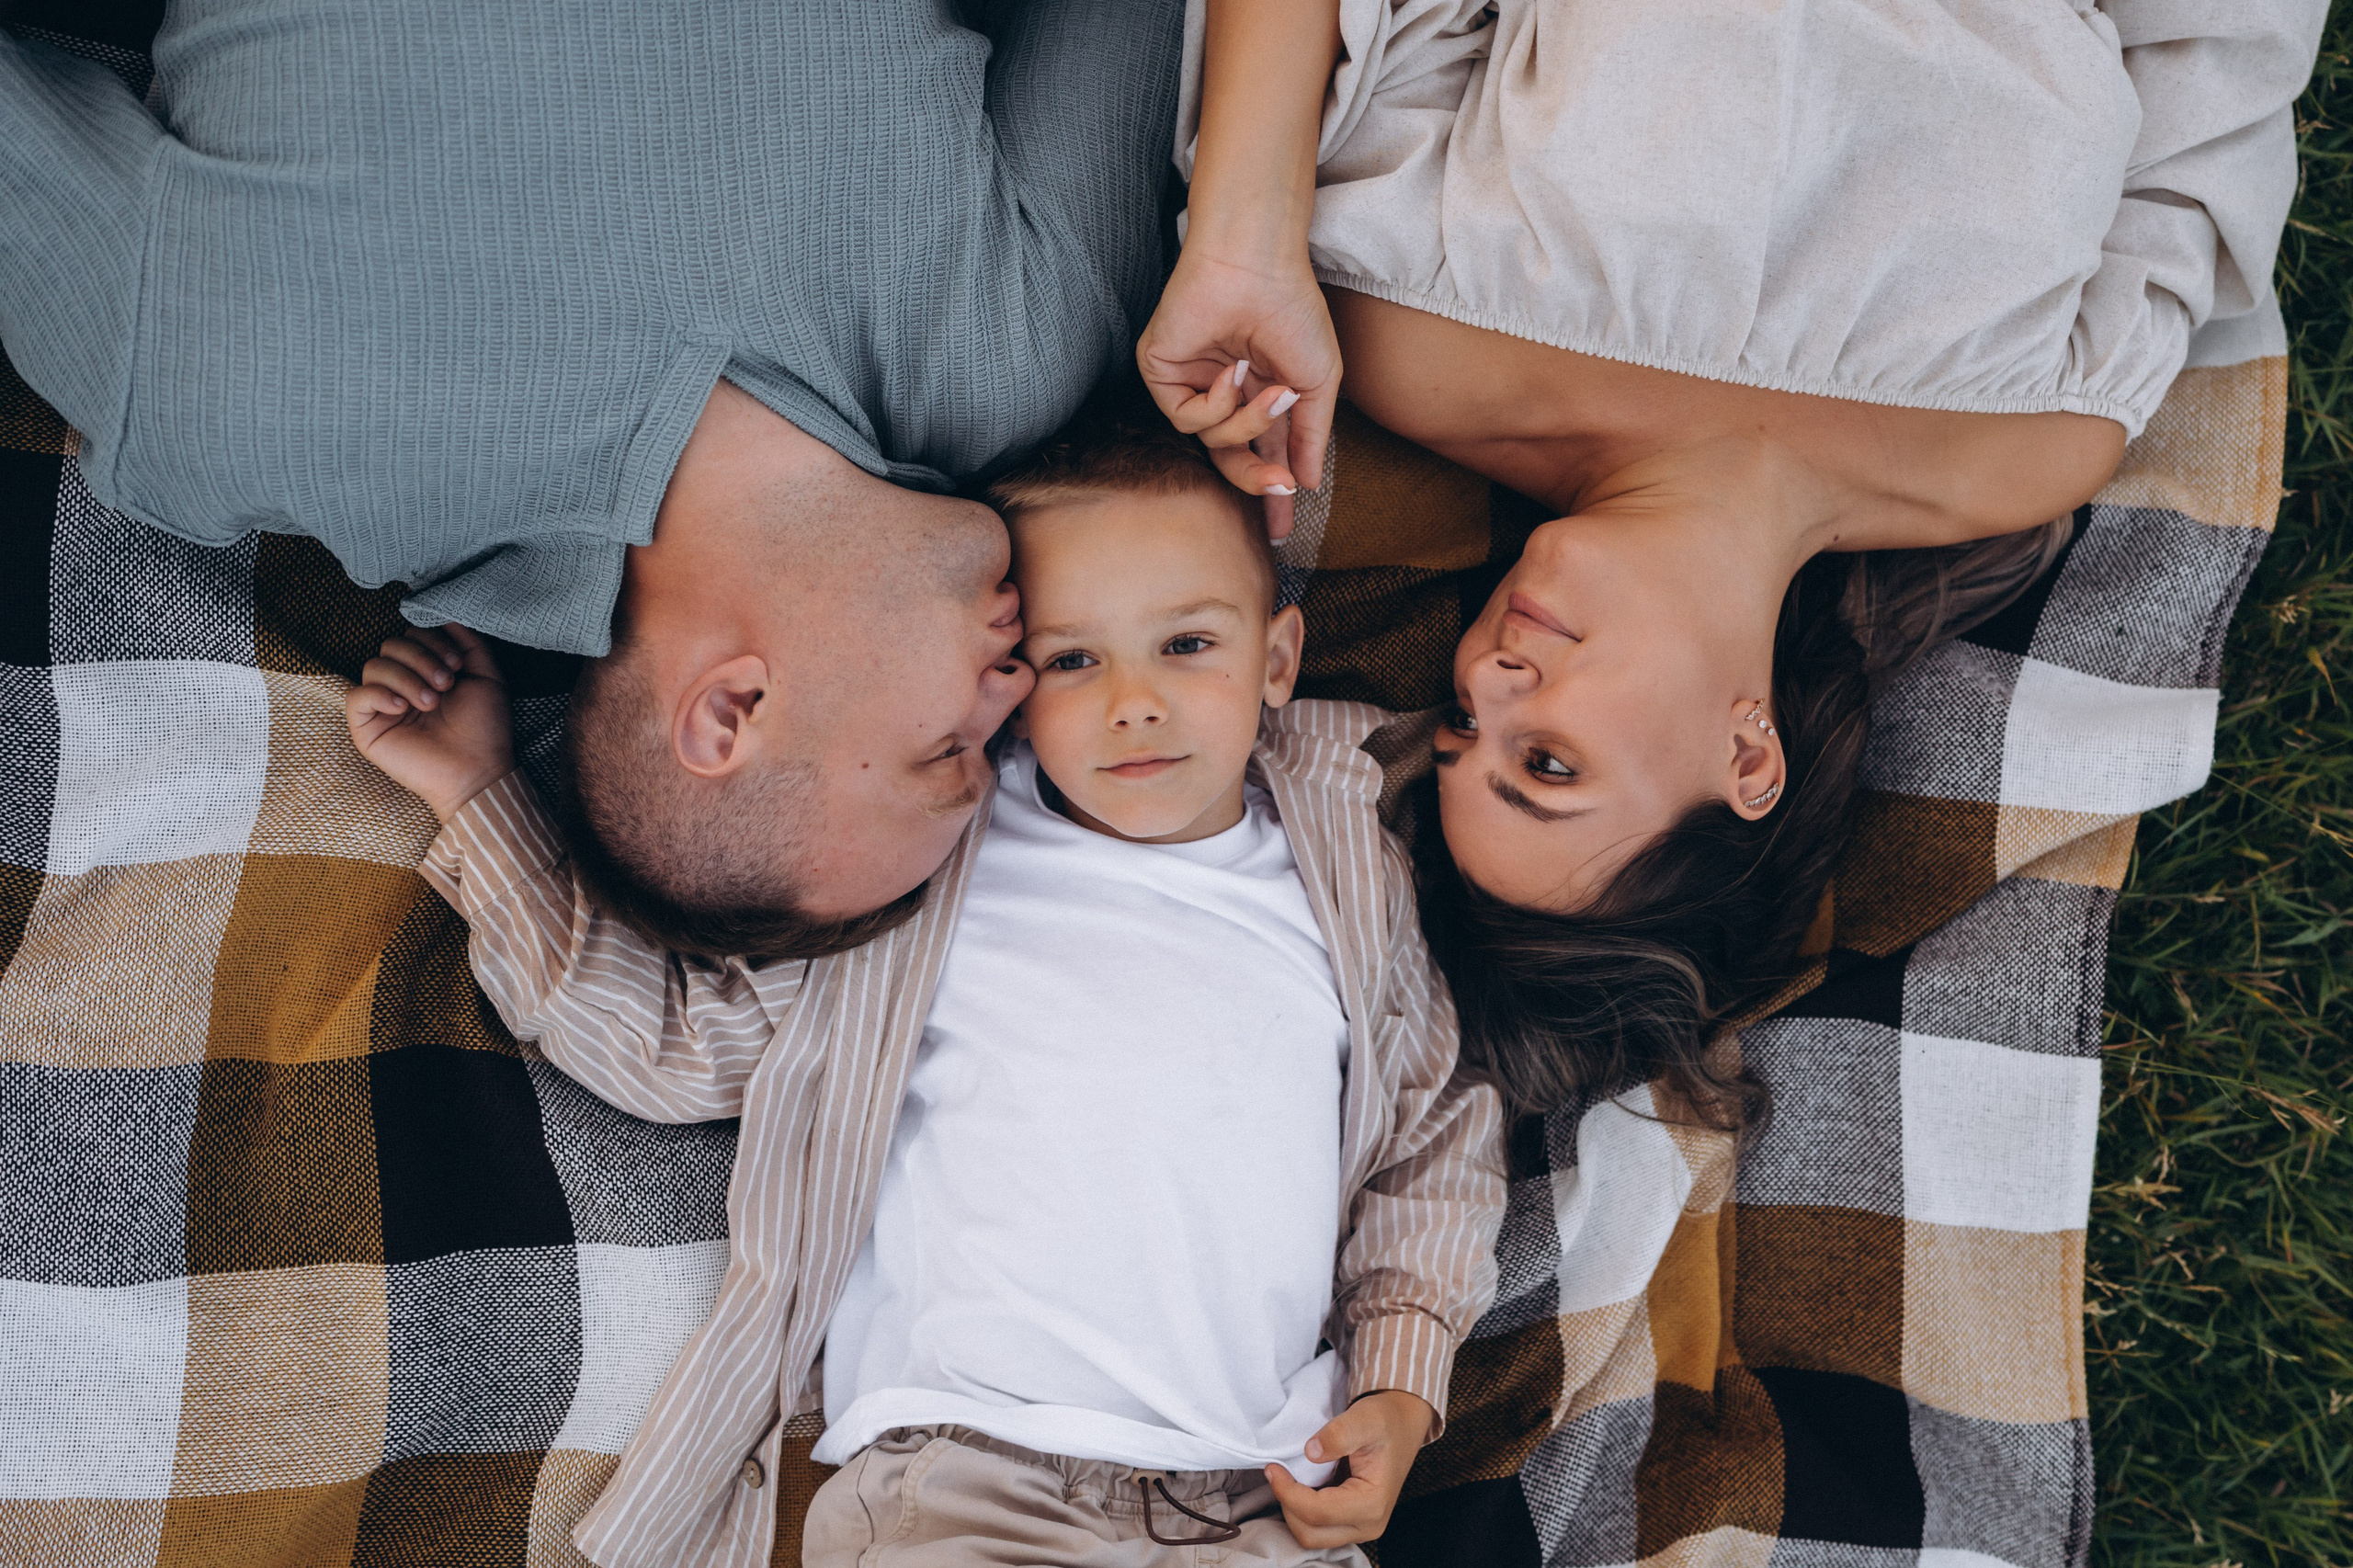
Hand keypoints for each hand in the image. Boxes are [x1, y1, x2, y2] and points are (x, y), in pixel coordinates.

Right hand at [345, 623, 514, 822]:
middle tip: (446, 685)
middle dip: (421, 658)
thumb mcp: (486, 676)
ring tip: (432, 702)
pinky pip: (355, 696)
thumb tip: (446, 614)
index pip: (411, 633)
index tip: (457, 665)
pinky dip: (379, 694)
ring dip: (407, 678)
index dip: (432, 640)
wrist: (478, 770)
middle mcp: (401, 684)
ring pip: (374, 665)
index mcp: (426, 670)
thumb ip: (470, 642)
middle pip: (390, 643)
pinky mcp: (367, 728)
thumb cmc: (484, 728)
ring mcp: (382, 705)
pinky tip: (403, 708)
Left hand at [1136, 244, 1339, 534]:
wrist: (1257, 266)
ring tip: (1272, 391)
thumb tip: (1308, 484)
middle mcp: (1221, 393)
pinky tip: (1232, 373)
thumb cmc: (1293, 312)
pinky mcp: (1161, 372)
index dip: (1270, 493)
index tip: (1281, 532)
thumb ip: (1311, 438)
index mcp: (1257, 395)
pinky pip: (1184, 420)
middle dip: (1256, 481)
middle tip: (1280, 490)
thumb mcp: (1317, 384)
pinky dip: (1213, 404)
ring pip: (1211, 442)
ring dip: (1246, 425)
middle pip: (1231, 460)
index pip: (1260, 455)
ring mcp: (1190, 383)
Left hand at [1266, 1389, 1435, 1547]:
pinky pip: (1318, 1529)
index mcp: (1372, 1503)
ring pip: (1311, 1537)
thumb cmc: (1385, 1422)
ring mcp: (1360, 1528)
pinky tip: (1300, 1485)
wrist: (1401, 1425)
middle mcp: (1369, 1525)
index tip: (1273, 1467)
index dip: (1287, 1492)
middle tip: (1277, 1473)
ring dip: (1293, 1510)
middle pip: (1310, 1533)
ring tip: (1287, 1479)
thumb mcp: (1365, 1418)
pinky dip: (1301, 1512)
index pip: (1317, 1512)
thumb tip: (1311, 1452)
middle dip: (1287, 1504)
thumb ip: (1340, 1434)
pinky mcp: (1352, 1524)